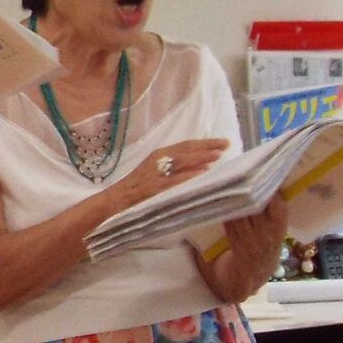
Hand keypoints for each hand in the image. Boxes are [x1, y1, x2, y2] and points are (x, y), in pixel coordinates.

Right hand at [108, 138, 228, 211]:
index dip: (204, 143)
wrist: (116, 199)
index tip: (221, 142)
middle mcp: (158, 160)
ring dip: (200, 158)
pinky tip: (201, 174)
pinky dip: (188, 176)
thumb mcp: (155, 171)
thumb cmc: (137, 187)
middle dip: (207, 147)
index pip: (185, 145)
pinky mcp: (154, 188)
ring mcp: (156, 174)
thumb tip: (202, 166)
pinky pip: (174, 181)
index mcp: (158, 154)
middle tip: (225, 145)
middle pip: (186, 150)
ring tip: (217, 157)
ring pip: (181, 162)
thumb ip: (175, 168)